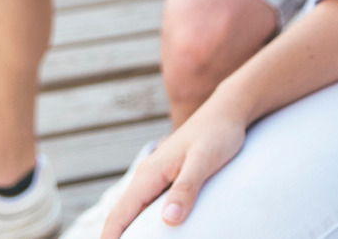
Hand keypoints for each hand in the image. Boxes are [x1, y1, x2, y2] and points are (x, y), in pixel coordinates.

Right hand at [100, 105, 247, 237]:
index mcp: (149, 174)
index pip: (120, 214)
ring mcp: (157, 177)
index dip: (110, 238)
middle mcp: (147, 176)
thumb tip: (169, 220)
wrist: (227, 111)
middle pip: (123, 216)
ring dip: (133, 231)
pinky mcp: (169, 179)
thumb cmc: (217, 133)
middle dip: (119, 238)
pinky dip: (148, 223)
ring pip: (136, 211)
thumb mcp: (204, 160)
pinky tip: (158, 233)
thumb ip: (186, 188)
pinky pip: (151, 205)